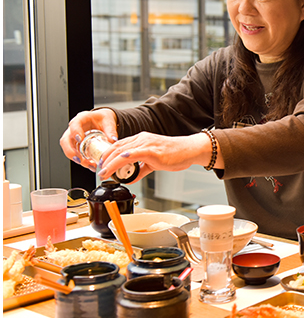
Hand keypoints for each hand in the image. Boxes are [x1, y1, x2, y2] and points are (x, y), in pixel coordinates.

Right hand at [60, 109, 117, 169]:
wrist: (102, 121)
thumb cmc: (103, 119)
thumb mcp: (108, 121)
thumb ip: (111, 130)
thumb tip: (113, 140)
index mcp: (81, 118)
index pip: (74, 124)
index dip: (75, 132)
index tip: (80, 139)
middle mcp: (74, 128)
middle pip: (65, 140)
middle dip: (70, 151)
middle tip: (80, 159)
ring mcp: (73, 137)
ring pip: (68, 149)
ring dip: (76, 158)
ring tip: (89, 165)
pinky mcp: (76, 145)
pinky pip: (75, 153)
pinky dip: (81, 160)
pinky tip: (90, 165)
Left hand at [96, 131, 216, 183]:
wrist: (190, 150)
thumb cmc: (176, 155)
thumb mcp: (154, 163)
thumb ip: (141, 170)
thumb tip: (130, 179)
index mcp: (141, 139)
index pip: (119, 145)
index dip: (108, 155)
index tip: (103, 165)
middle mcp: (141, 138)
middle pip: (115, 147)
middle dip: (104, 159)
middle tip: (99, 171)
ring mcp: (145, 143)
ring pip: (120, 151)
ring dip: (108, 163)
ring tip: (103, 172)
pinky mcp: (150, 150)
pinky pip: (129, 156)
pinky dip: (118, 163)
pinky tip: (112, 170)